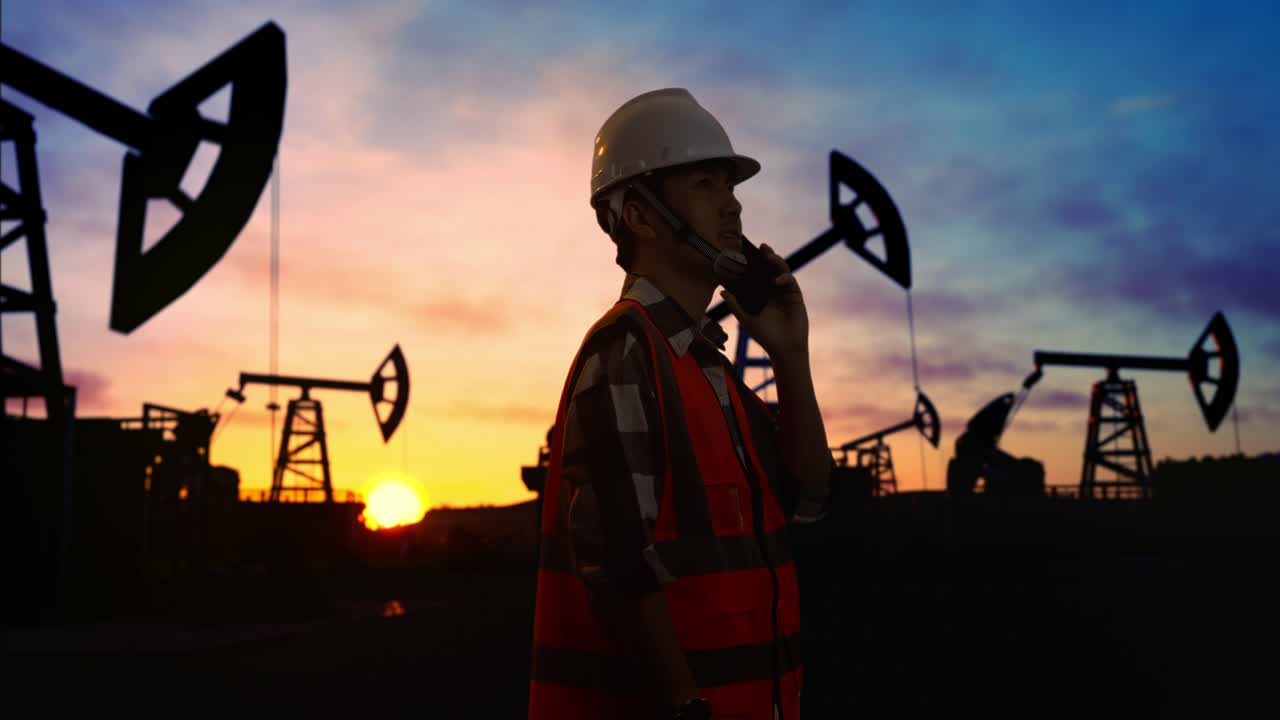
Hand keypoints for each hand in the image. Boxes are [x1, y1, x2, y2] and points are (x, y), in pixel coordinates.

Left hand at [719, 243, 808, 361]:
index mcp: (762, 294)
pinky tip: (777, 280)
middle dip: (767, 256)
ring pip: (782, 271)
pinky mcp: (796, 296)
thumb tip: (722, 291)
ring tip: (769, 256)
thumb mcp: (746, 319)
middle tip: (761, 247)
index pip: (758, 274)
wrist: (783, 349)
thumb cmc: (765, 336)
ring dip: (777, 262)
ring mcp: (786, 292)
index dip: (754, 262)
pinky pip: (791, 282)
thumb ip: (735, 305)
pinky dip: (784, 278)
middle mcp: (774, 291)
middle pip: (771, 269)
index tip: (747, 251)